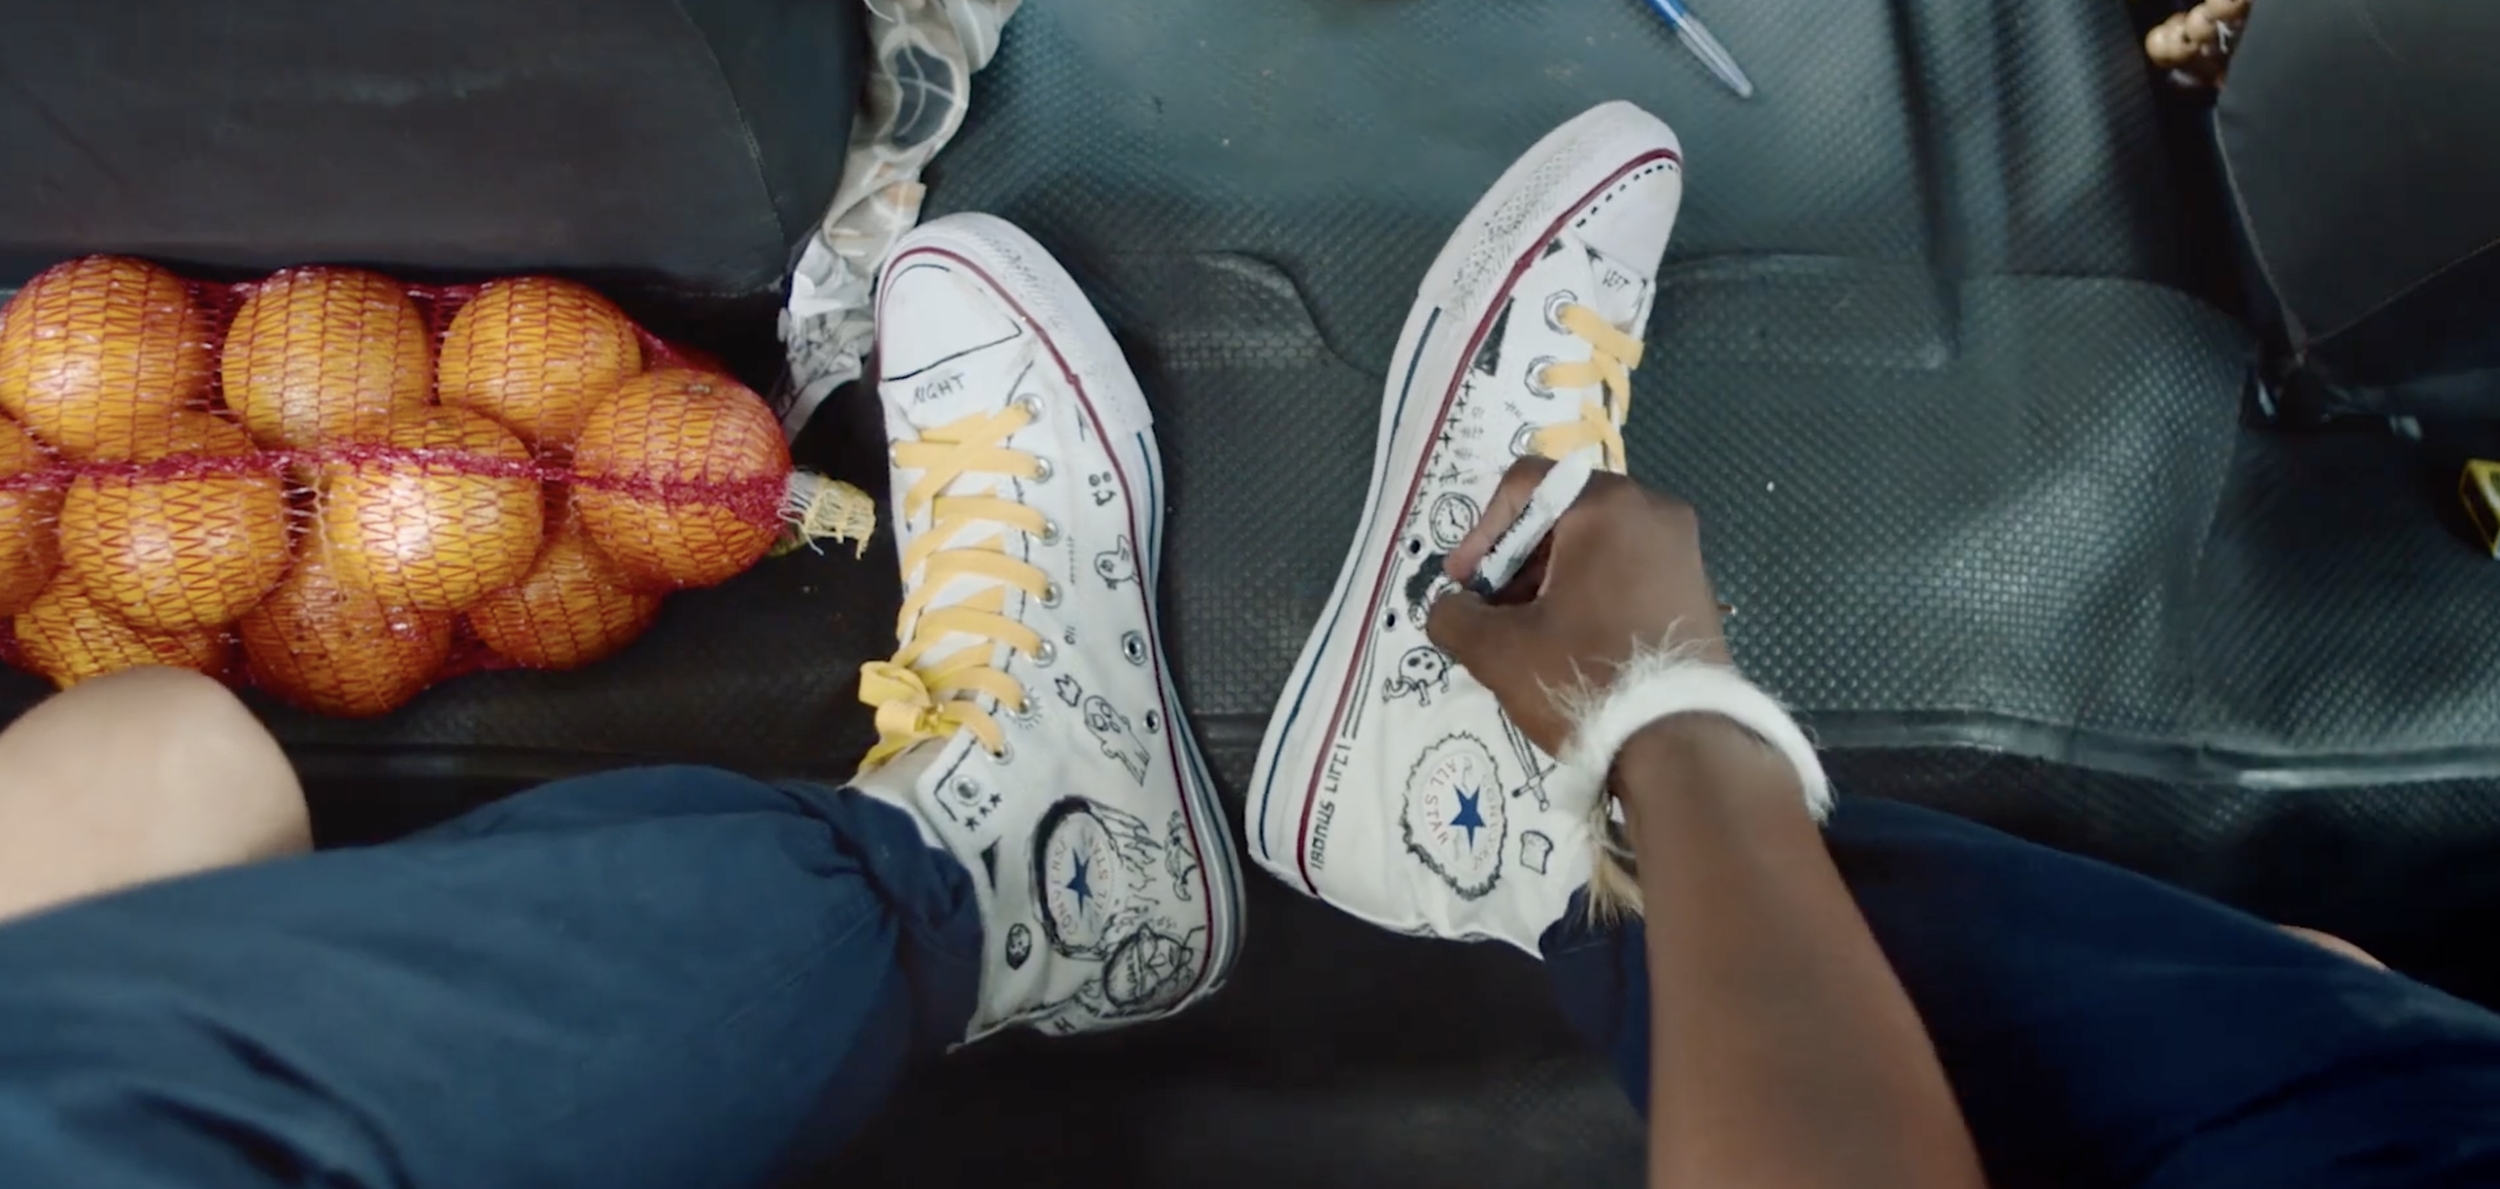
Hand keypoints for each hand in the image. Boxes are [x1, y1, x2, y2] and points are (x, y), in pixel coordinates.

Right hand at [1426, 459, 1727, 754]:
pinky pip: (1626, 571)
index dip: (1480, 533)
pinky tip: (1570, 645)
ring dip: (1549, 581)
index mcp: (1608, 505)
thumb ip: (1454, 616)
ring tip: (1527, 636)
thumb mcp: (1498, 650)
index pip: (1525, 484)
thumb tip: (1450, 609)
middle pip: (1561, 513)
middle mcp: (1653, 511)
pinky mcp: (1695, 589)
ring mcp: (1683, 550)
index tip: (1465, 586)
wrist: (1682, 744)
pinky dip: (1589, 595)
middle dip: (1515, 562)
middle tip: (1491, 613)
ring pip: (1594, 545)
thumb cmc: (1586, 676)